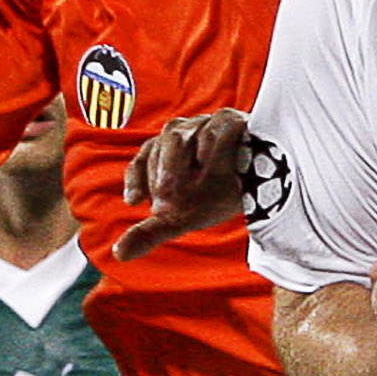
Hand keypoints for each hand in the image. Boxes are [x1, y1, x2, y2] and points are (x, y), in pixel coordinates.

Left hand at [117, 110, 247, 260]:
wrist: (257, 190)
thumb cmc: (211, 198)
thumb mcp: (179, 219)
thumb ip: (150, 232)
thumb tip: (119, 254)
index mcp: (164, 151)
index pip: (144, 158)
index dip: (136, 178)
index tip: (133, 202)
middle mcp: (183, 133)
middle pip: (166, 142)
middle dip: (163, 169)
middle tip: (165, 196)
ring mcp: (206, 124)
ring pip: (187, 133)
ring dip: (184, 159)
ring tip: (189, 186)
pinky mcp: (232, 122)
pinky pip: (219, 126)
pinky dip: (213, 143)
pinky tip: (213, 165)